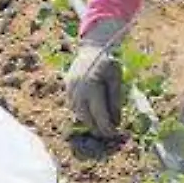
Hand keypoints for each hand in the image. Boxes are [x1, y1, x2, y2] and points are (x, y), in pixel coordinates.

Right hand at [64, 17, 125, 139]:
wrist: (92, 48)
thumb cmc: (108, 63)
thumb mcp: (116, 80)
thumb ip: (115, 101)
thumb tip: (116, 122)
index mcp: (92, 87)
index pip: (99, 114)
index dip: (106, 126)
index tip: (113, 134)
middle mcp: (78, 90)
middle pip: (86, 117)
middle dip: (97, 127)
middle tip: (108, 133)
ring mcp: (70, 89)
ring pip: (78, 113)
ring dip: (88, 121)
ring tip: (100, 125)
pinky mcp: (66, 88)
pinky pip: (73, 106)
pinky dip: (82, 112)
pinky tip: (91, 114)